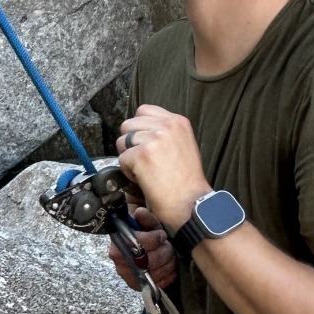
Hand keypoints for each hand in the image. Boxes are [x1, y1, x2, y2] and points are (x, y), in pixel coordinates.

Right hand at [108, 207, 176, 289]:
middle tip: (167, 245)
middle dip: (164, 251)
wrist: (140, 250)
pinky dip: (169, 274)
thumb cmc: (144, 235)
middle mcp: (120, 264)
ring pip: (158, 272)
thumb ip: (145, 218)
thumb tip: (140, 212)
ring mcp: (129, 278)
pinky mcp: (140, 288)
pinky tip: (169, 265)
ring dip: (168, 262)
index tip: (161, 234)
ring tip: (169, 254)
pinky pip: (160, 283)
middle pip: (150, 260)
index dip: (153, 239)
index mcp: (118, 246)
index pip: (137, 243)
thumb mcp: (145, 223)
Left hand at [116, 104, 211, 229]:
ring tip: (146, 171)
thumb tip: (140, 131)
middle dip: (131, 143)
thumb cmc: (187, 181)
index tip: (146, 146)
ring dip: (129, 158)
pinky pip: (121, 159)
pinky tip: (145, 180)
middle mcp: (166, 125)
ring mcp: (154, 139)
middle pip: (128, 125)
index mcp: (177, 121)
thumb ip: (164, 133)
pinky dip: (129, 173)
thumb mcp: (183, 144)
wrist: (192, 203)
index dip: (139, 129)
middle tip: (146, 161)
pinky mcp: (142, 155)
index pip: (143, 111)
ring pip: (122, 141)